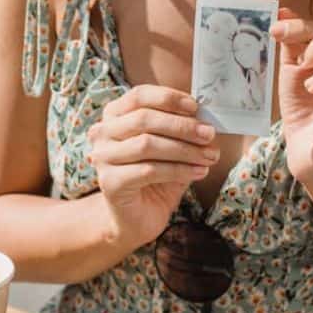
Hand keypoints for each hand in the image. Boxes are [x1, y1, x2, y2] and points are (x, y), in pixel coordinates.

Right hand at [88, 85, 218, 248]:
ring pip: (147, 144)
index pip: (139, 95)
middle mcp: (103, 134)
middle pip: (144, 119)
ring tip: (209, 156)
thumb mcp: (170, 146)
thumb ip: (181, 130)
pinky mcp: (110, 183)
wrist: (137, 217)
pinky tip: (199, 172)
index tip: (196, 107)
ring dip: (184, 149)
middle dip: (182, 126)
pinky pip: (149, 170)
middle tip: (209, 134)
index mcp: (114, 116)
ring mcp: (103, 158)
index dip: (168, 98)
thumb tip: (206, 118)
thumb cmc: (155, 177)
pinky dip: (179, 170)